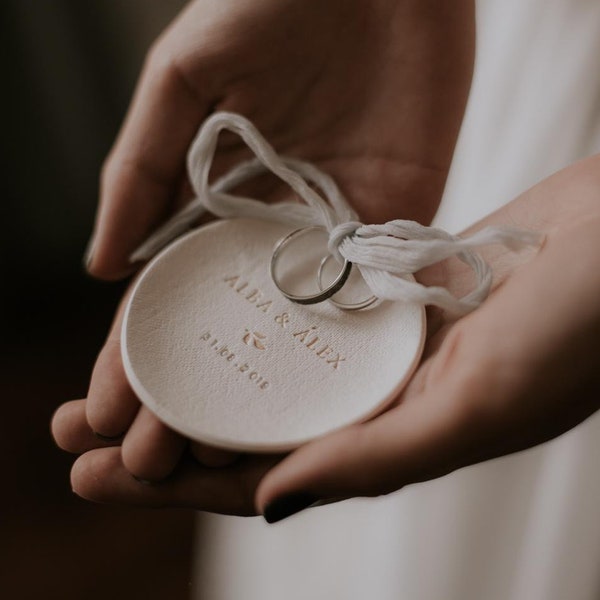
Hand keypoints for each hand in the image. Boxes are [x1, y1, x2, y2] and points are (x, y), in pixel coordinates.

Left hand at [53, 155, 599, 517]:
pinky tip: (197, 309)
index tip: (100, 475)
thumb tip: (273, 504)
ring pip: (262, 366)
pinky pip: (297, 306)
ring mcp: (371, 341)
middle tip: (74, 428)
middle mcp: (372, 397)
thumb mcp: (477, 409)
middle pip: (246, 423)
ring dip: (192, 369)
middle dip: (161, 430)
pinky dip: (248, 312)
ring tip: (114, 372)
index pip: (265, 476)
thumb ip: (376, 458)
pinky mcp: (377, 288)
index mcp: (392, 440)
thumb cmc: (578, 333)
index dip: (177, 483)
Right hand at [61, 0, 474, 481]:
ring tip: (224, 454)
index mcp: (217, 197)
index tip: (107, 410)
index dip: (138, 352)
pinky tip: (317, 404)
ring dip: (262, 388)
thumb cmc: (271, 2)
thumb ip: (144, 165)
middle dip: (194, 390)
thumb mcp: (184, 75)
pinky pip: (370, 293)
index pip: (171, 292)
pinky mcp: (394, 220)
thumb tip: (99, 262)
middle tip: (157, 457)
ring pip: (294, 324)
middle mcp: (272, 226)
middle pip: (229, 325)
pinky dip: (347, 344)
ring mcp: (333, 230)